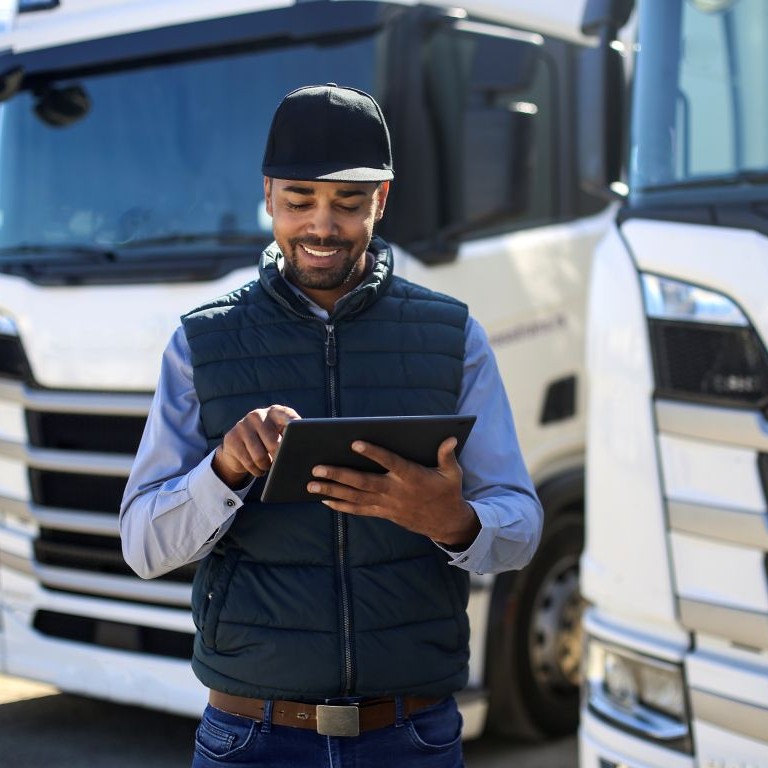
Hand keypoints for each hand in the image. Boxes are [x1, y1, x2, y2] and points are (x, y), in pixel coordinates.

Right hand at [212, 404, 299, 487]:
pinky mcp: (231, 438)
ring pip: (260, 456)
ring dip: (266, 466)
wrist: (238, 447)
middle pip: (274, 443)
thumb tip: (303, 451)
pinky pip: (248, 462)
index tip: (301, 433)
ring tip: (269, 465)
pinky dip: (256, 470)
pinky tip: (258, 468)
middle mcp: (258, 415)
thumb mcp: (279, 436)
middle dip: (279, 457)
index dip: (295, 425)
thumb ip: (290, 438)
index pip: (288, 416)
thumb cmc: (267, 442)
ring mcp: (243, 425)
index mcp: (275, 412)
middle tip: (281, 462)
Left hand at [307, 437, 479, 547]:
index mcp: (412, 476)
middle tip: (317, 467)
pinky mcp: (383, 513)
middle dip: (339, 475)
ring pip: (356, 497)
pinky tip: (324, 499)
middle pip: (363, 482)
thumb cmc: (448, 491)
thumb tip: (450, 438)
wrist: (446, 523)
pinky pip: (359, 510)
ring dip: (332, 490)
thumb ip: (447, 455)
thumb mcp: (453, 473)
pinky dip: (341, 505)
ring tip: (311, 484)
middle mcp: (396, 491)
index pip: (390, 462)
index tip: (355, 443)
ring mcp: (387, 504)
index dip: (373, 453)